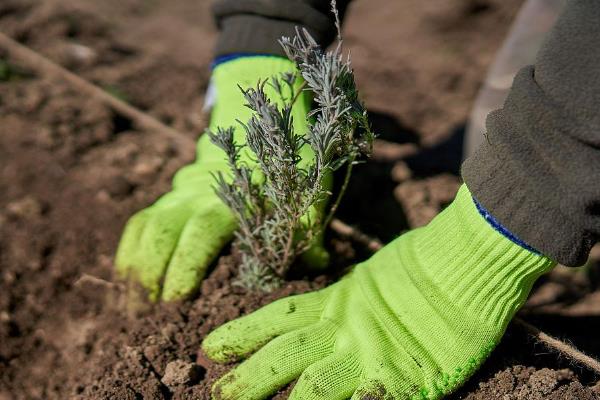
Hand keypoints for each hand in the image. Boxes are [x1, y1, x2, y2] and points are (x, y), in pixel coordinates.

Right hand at [115, 56, 325, 301]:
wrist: (255, 118)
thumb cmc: (285, 159)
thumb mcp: (305, 188)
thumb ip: (309, 226)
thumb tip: (320, 265)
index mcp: (233, 195)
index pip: (200, 232)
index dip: (185, 265)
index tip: (175, 300)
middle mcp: (199, 193)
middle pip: (161, 232)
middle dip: (149, 276)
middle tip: (146, 319)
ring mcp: (179, 193)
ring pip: (145, 228)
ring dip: (133, 268)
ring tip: (129, 308)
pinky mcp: (170, 196)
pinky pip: (141, 223)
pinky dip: (130, 252)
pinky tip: (127, 282)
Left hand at [202, 185, 554, 398]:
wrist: (469, 262)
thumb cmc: (427, 263)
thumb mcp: (375, 277)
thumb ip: (350, 300)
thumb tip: (329, 313)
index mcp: (339, 302)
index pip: (281, 319)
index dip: (244, 334)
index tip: (212, 347)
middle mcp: (346, 329)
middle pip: (286, 354)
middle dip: (248, 376)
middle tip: (214, 391)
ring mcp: (372, 355)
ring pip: (313, 385)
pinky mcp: (404, 381)